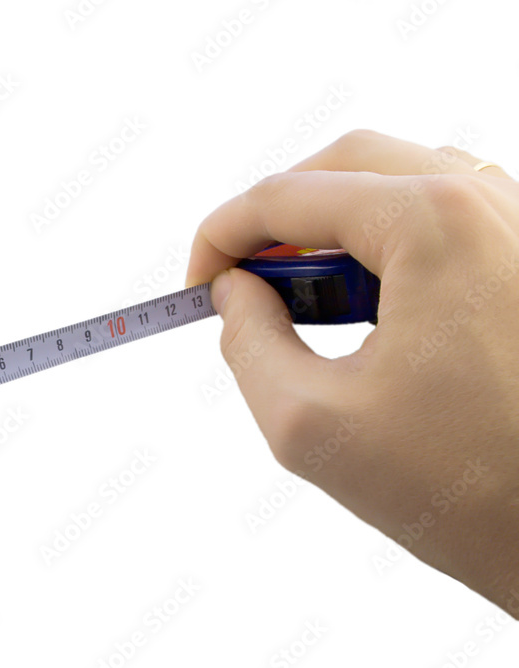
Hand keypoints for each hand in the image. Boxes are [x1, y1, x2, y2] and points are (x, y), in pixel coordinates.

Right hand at [187, 130, 518, 614]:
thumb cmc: (469, 488)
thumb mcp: (310, 424)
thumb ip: (247, 343)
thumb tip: (233, 294)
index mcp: (432, 225)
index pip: (286, 197)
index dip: (220, 237)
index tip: (198, 286)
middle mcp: (485, 201)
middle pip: (343, 166)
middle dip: (274, 217)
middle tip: (239, 280)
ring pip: (395, 181)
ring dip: (331, 225)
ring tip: (300, 297)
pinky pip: (441, 212)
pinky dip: (383, 240)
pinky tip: (366, 303)